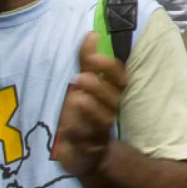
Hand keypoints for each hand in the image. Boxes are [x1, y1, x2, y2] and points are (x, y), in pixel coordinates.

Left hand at [56, 33, 128, 176]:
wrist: (84, 153)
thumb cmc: (82, 113)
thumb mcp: (82, 85)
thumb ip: (86, 62)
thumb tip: (92, 34)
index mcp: (110, 94)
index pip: (119, 78)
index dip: (109, 67)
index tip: (92, 56)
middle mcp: (109, 112)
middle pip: (113, 98)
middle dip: (98, 87)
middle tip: (79, 78)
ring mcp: (99, 132)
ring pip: (103, 120)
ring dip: (91, 108)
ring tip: (75, 98)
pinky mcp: (88, 151)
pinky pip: (86, 144)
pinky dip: (77, 135)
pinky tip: (66, 129)